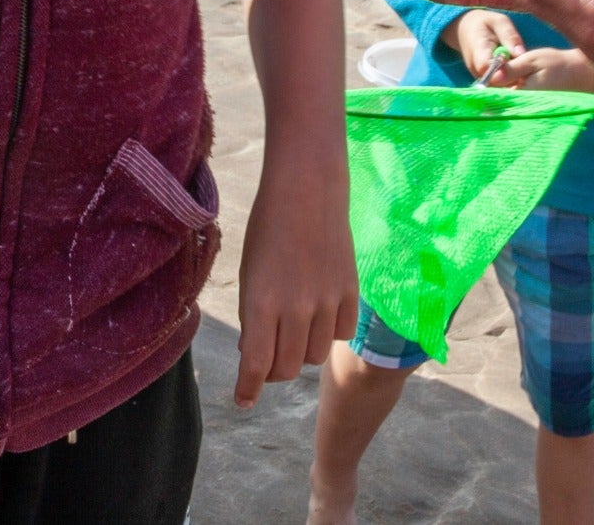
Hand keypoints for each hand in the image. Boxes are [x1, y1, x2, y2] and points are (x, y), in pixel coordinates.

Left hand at [232, 157, 359, 408]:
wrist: (307, 192)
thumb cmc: (268, 229)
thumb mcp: (250, 273)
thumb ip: (254, 316)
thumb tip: (255, 355)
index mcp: (262, 301)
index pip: (255, 364)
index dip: (248, 389)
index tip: (243, 401)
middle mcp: (296, 307)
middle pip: (286, 368)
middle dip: (273, 371)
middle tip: (268, 359)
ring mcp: (327, 302)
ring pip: (314, 355)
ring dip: (300, 352)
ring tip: (293, 330)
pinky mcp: (350, 293)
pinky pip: (341, 334)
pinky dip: (328, 333)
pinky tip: (320, 313)